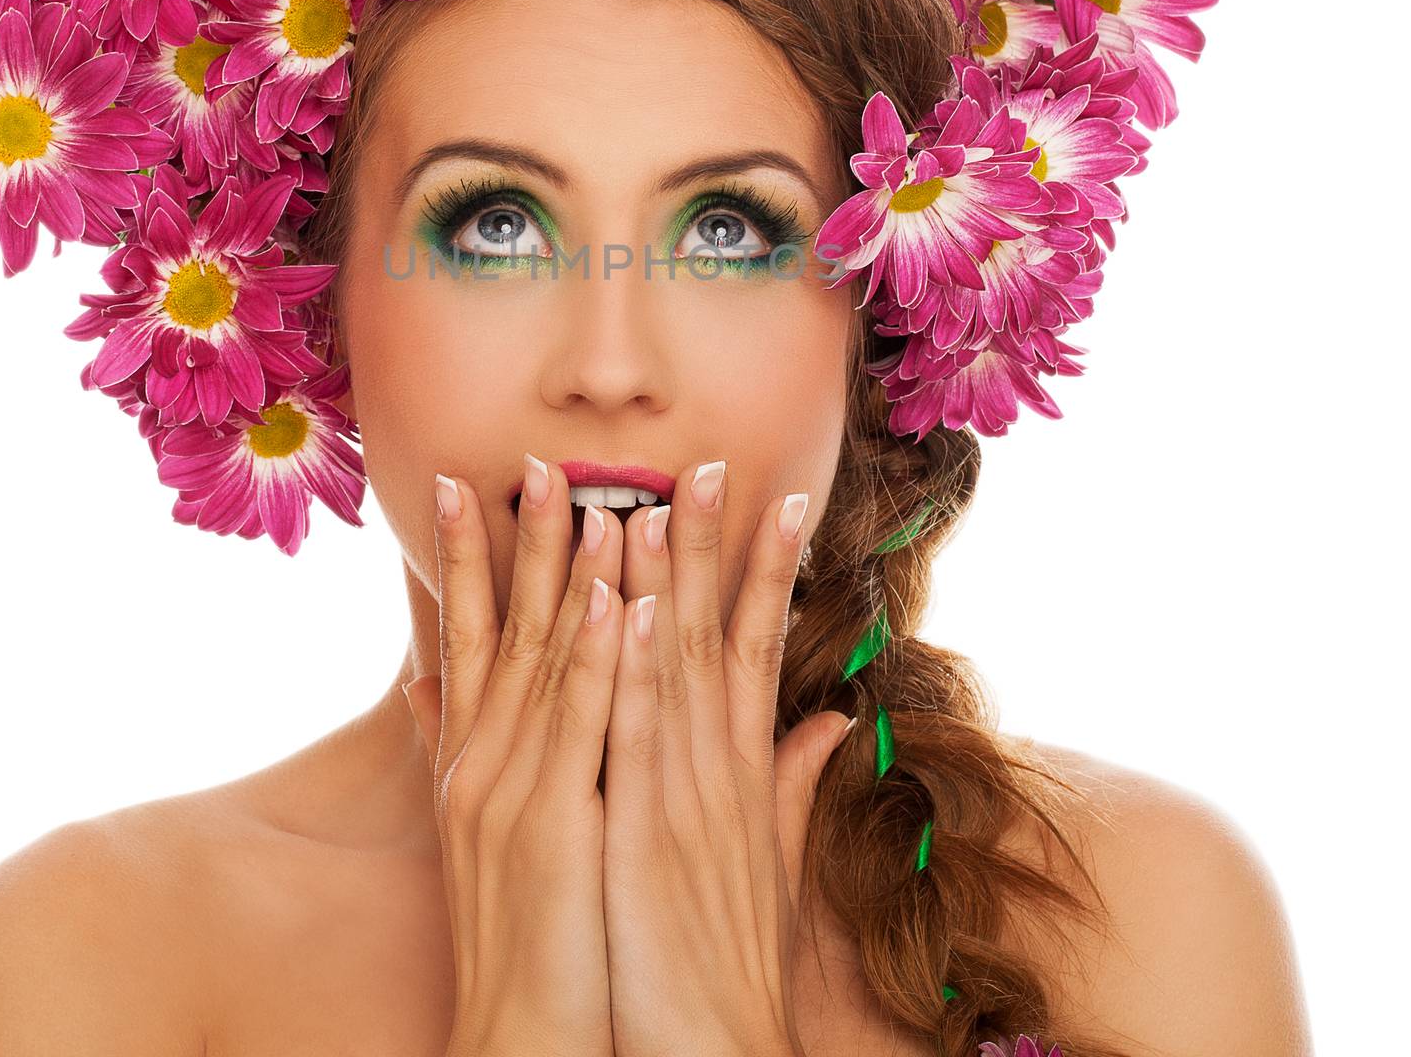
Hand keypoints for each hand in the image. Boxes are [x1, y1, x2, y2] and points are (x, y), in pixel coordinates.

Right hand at [403, 456, 628, 1056]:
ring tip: (590, 497)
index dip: (463, 557)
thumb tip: (424, 686)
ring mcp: (514, 788)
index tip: (461, 483)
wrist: (521, 1034)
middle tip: (535, 460)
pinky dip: (601, 657)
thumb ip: (454, 743)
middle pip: (504, 627)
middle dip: (520, 539)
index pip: (466, 635)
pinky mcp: (556, 824)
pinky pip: (585, 724)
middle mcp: (483, 759)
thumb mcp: (481, 826)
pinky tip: (617, 599)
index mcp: (473, 758)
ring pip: (547, 658)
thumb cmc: (518, 929)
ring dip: (569, 573)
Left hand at [602, 459, 853, 1056]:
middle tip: (712, 461)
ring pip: (677, 667)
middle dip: (718, 546)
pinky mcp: (645, 834)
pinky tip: (629, 607)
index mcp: (744, 770)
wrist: (717, 1053)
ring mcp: (686, 797)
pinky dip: (635, 667)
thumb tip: (830, 722)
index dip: (769, 570)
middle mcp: (722, 769)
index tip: (780, 497)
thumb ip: (794, 781)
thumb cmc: (726, 953)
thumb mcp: (768, 858)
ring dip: (668, 581)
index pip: (761, 645)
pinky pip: (638, 734)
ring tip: (656, 500)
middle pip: (722, 635)